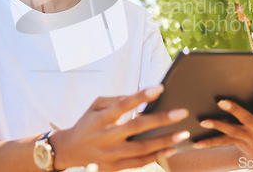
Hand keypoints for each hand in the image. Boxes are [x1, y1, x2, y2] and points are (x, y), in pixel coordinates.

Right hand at [50, 85, 190, 170]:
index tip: (160, 88)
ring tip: (183, 133)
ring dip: (165, 141)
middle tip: (181, 112)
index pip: (123, 105)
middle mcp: (106, 136)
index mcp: (101, 118)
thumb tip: (141, 95)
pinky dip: (157, 156)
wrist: (68, 151)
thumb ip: (117, 100)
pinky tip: (172, 148)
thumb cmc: (88, 123)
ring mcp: (111, 154)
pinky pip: (140, 163)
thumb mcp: (95, 106)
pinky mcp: (114, 167)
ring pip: (142, 148)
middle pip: (137, 127)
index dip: (141, 96)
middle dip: (161, 119)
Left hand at [193, 68, 252, 168]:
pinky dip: (209, 142)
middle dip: (234, 109)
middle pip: (245, 117)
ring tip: (204, 122)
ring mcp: (248, 137)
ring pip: (231, 130)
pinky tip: (196, 142)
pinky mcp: (239, 143)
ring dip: (217, 125)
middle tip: (221, 102)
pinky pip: (222, 142)